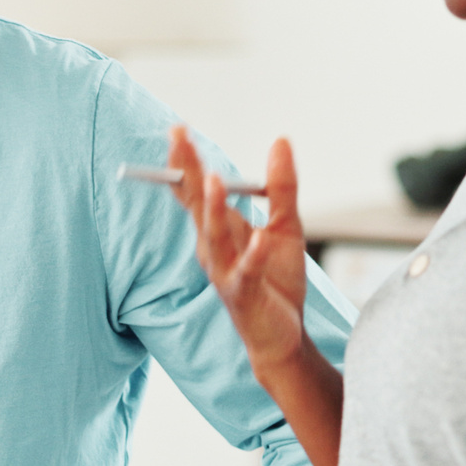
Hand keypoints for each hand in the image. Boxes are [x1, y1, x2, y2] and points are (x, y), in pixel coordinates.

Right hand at [168, 127, 309, 379]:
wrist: (281, 335)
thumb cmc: (275, 281)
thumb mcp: (286, 226)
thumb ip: (281, 186)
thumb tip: (281, 141)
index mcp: (219, 230)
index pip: (196, 190)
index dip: (185, 162)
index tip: (178, 130)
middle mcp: (213, 248)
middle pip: (197, 204)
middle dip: (188, 171)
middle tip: (180, 138)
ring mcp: (225, 271)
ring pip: (214, 235)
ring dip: (214, 207)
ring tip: (214, 178)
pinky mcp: (244, 293)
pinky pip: (246, 271)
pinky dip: (252, 254)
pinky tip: (259, 238)